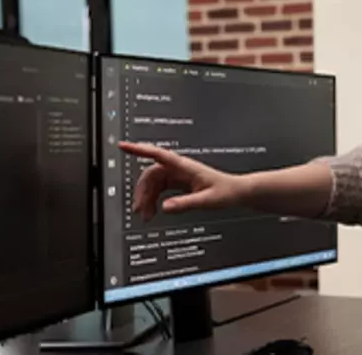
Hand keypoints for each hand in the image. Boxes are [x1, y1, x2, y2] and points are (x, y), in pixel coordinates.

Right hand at [118, 142, 248, 219]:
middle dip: (142, 191)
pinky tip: (154, 210)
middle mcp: (180, 169)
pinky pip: (160, 188)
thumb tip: (165, 207)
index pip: (158, 155)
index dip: (139, 150)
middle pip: (151, 174)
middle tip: (139, 210)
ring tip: (146, 216)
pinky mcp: (179, 183)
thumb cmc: (227, 192)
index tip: (123, 146)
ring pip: (154, 183)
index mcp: (185, 167)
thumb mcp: (207, 200)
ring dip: (147, 198)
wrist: (238, 192)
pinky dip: (154, 199)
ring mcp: (179, 175)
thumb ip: (186, 203)